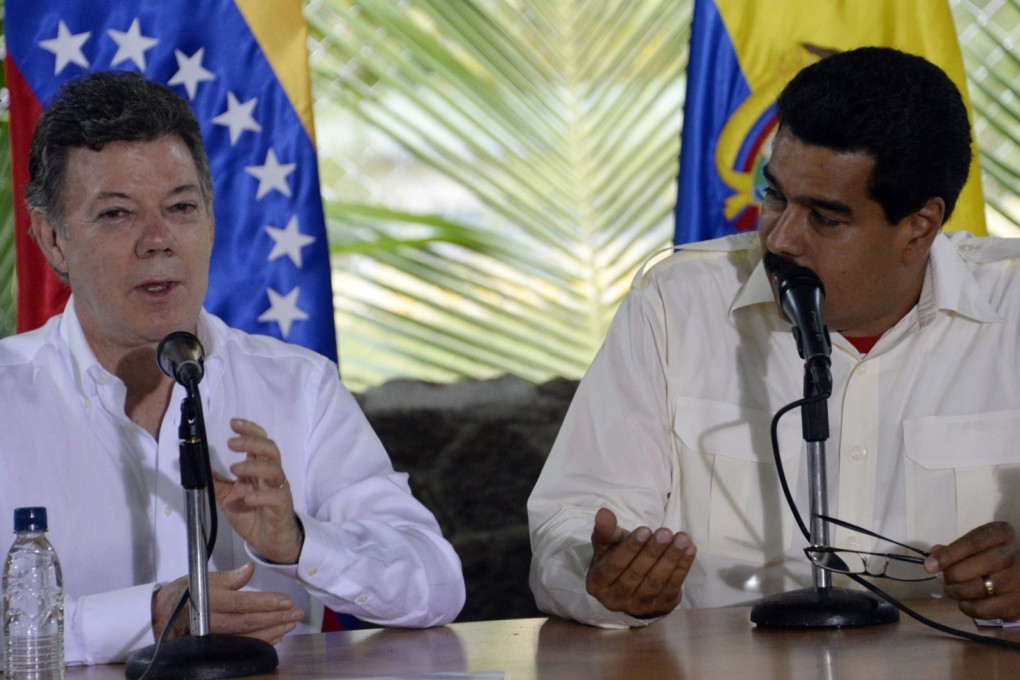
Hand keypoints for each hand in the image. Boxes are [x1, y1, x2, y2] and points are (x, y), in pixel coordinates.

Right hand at [152, 562, 303, 643]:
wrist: (161, 615)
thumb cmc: (185, 593)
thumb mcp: (204, 579)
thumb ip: (229, 577)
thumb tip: (250, 569)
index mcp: (209, 600)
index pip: (243, 603)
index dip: (267, 603)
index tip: (287, 601)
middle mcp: (211, 621)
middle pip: (249, 622)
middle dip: (277, 618)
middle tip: (297, 613)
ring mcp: (213, 636)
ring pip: (248, 637)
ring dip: (273, 631)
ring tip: (291, 623)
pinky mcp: (215, 646)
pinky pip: (242, 645)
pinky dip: (262, 641)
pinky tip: (276, 635)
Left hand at [213, 418, 302, 563]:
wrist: (269, 542)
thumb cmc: (252, 515)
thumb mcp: (227, 497)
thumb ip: (215, 482)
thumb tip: (197, 467)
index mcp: (258, 470)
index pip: (260, 442)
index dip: (249, 430)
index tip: (233, 423)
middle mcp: (271, 476)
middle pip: (270, 449)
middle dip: (252, 442)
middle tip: (231, 443)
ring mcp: (278, 490)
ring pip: (274, 469)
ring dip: (254, 466)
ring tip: (235, 469)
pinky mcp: (281, 507)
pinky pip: (276, 496)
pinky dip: (262, 495)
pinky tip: (248, 497)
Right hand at [585, 507, 696, 617]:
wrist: (630, 586)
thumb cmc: (616, 557)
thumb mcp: (607, 544)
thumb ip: (605, 530)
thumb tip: (604, 513)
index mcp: (598, 583)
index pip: (614, 566)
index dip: (630, 548)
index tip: (645, 530)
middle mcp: (615, 600)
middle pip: (636, 574)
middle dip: (653, 552)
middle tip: (666, 532)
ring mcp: (639, 606)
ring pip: (656, 582)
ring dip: (671, 559)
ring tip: (681, 539)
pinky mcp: (660, 608)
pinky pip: (672, 587)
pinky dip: (682, 567)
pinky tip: (689, 549)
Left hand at [924, 521, 1019, 619]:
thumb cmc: (995, 554)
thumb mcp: (979, 544)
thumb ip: (955, 549)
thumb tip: (932, 559)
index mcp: (1002, 534)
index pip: (973, 542)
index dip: (949, 555)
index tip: (929, 566)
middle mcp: (1015, 555)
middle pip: (980, 565)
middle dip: (954, 574)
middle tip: (942, 579)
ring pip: (982, 589)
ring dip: (958, 592)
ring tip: (951, 589)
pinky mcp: (1018, 605)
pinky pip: (986, 610)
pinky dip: (969, 607)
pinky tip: (965, 602)